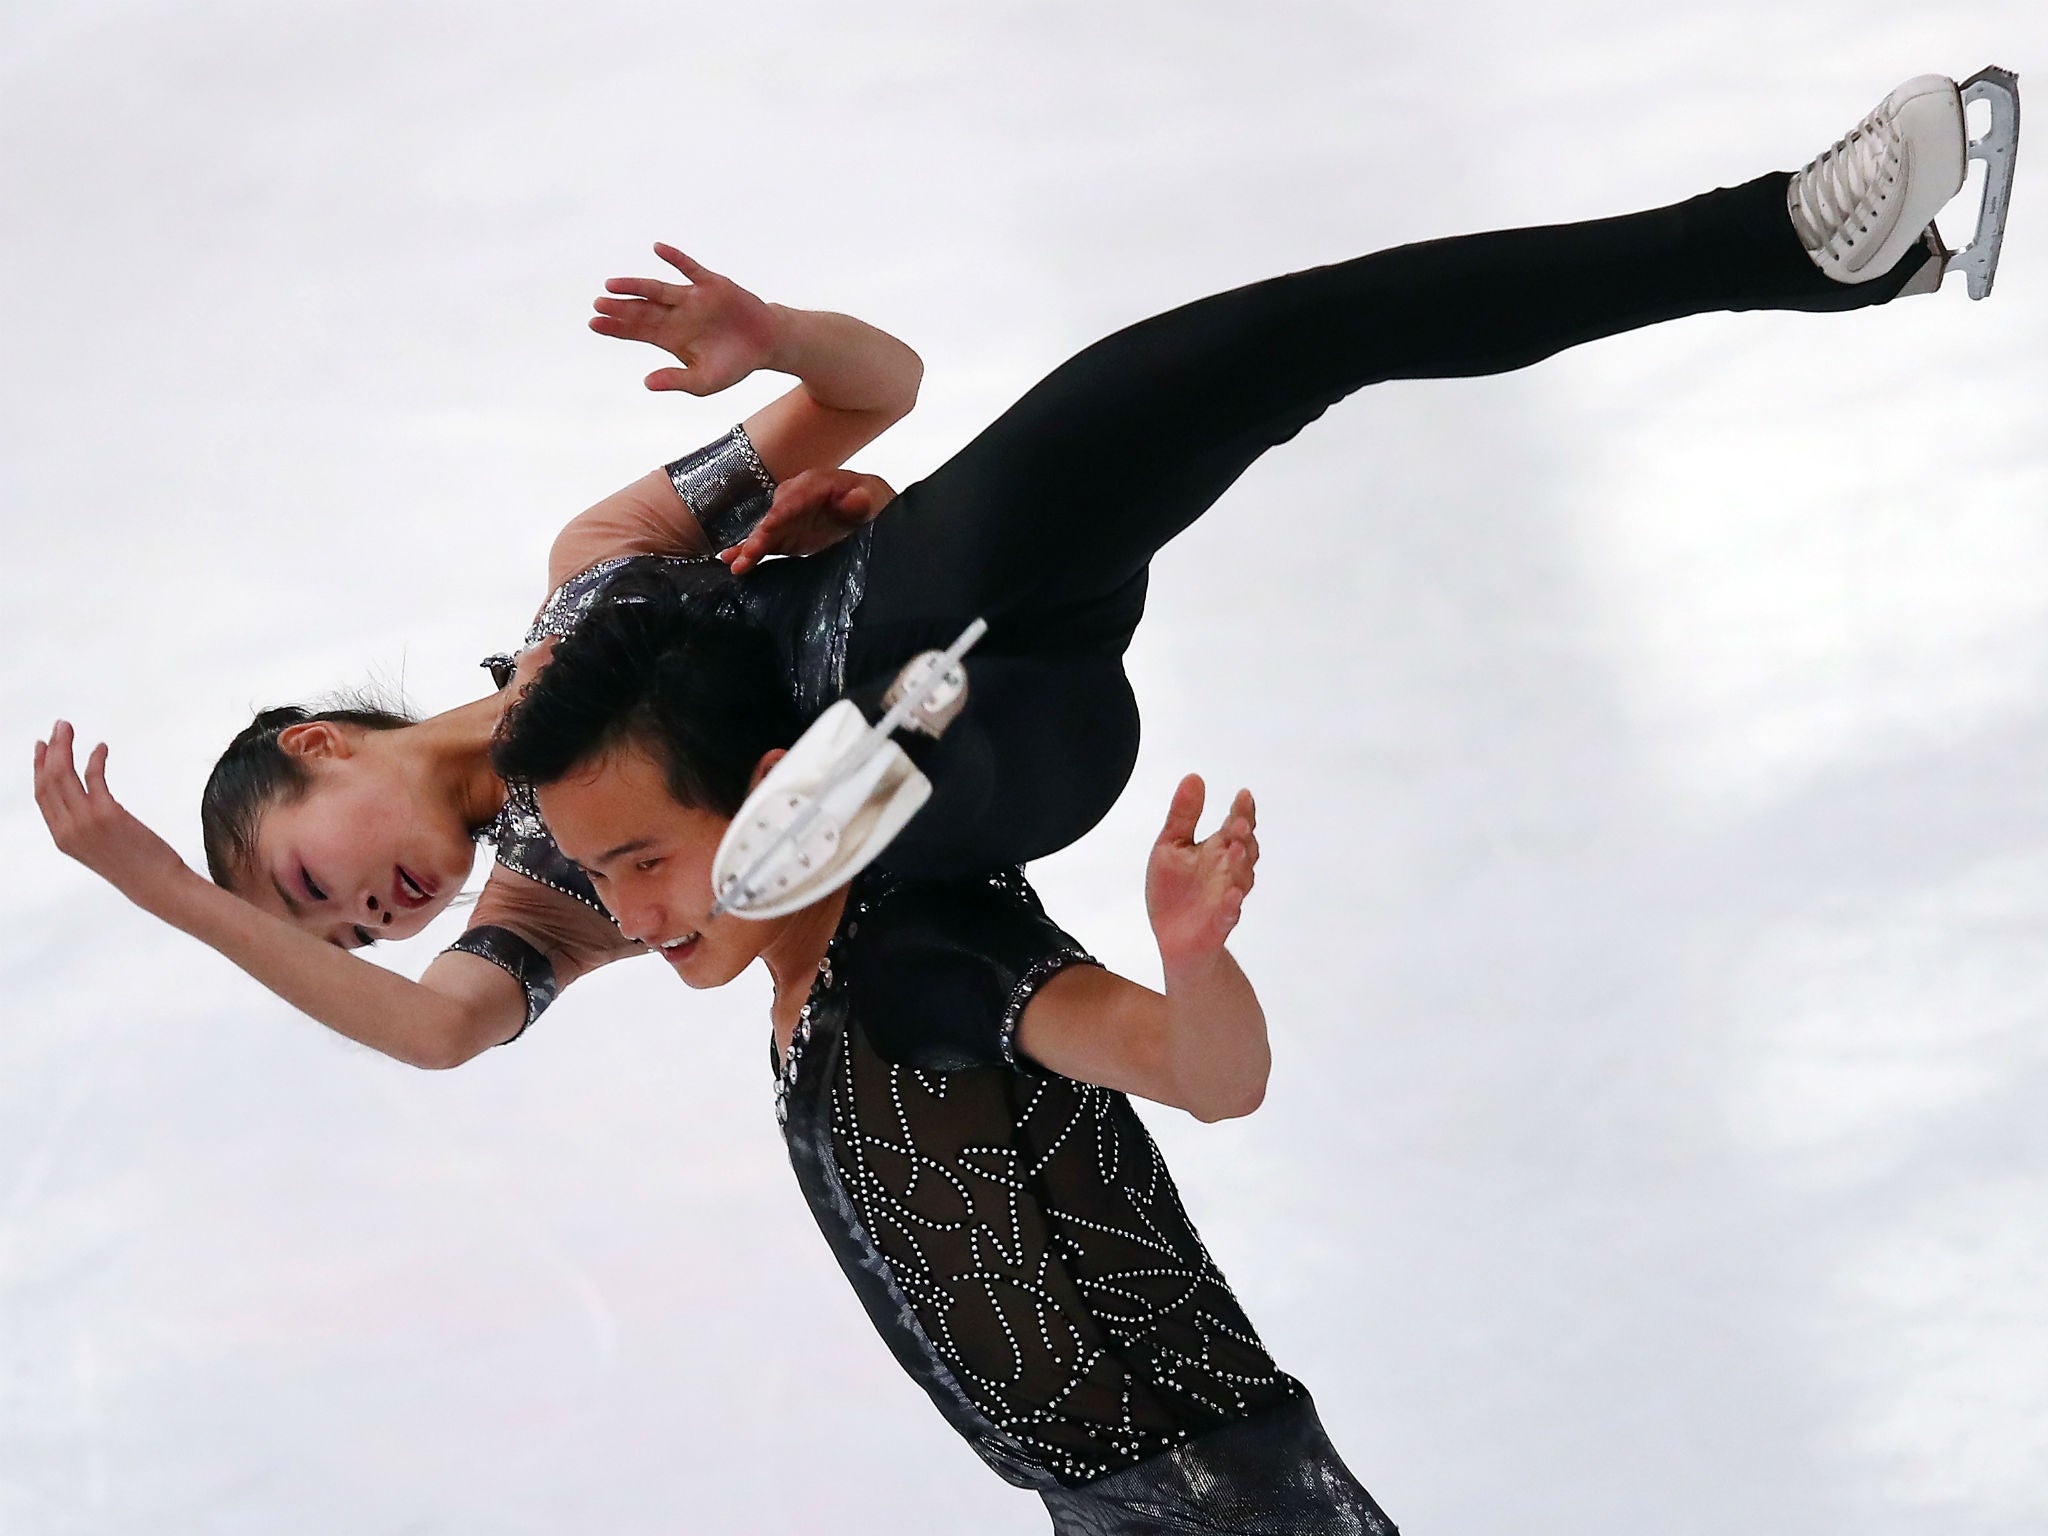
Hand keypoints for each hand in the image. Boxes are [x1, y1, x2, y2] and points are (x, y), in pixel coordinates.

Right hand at [34, 721, 194, 915]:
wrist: (157, 885)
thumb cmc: (137, 867)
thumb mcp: (101, 848)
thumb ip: (88, 827)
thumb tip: (93, 803)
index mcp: (63, 838)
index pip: (41, 796)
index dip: (38, 768)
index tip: (41, 748)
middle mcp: (68, 829)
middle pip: (48, 780)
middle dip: (51, 750)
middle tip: (58, 727)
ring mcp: (84, 822)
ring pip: (64, 775)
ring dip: (65, 747)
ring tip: (68, 728)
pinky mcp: (106, 814)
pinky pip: (93, 776)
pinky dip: (95, 758)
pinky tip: (101, 748)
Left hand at [590, 244, 781, 395]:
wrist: (766, 345)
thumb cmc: (733, 365)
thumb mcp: (704, 381)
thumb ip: (676, 380)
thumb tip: (646, 382)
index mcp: (669, 338)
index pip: (636, 331)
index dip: (615, 327)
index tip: (594, 323)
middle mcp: (675, 315)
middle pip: (641, 309)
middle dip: (619, 307)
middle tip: (597, 304)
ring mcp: (692, 298)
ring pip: (658, 289)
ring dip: (636, 285)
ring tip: (612, 284)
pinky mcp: (711, 284)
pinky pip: (690, 268)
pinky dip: (675, 258)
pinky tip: (658, 249)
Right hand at [717, 467, 895, 575]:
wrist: (868, 510)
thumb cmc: (871, 500)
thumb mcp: (873, 498)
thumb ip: (863, 499)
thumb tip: (854, 498)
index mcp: (817, 483)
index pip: (797, 496)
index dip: (784, 510)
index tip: (772, 524)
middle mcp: (796, 497)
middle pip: (775, 513)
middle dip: (762, 532)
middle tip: (752, 549)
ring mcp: (788, 517)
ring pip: (765, 531)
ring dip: (750, 546)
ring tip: (735, 563)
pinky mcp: (784, 534)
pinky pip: (764, 543)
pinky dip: (749, 552)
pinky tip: (732, 563)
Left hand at [1145, 775, 1258, 967]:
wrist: (1173, 939)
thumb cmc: (1174, 890)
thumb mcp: (1171, 846)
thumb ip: (1183, 815)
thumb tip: (1194, 777)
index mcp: (1216, 850)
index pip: (1235, 825)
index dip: (1242, 811)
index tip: (1243, 795)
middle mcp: (1227, 871)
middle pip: (1244, 849)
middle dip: (1242, 835)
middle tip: (1238, 821)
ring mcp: (1226, 897)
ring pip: (1241, 879)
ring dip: (1240, 864)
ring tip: (1234, 847)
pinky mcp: (1218, 924)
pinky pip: (1228, 914)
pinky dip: (1230, 906)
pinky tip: (1231, 897)